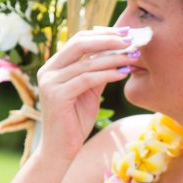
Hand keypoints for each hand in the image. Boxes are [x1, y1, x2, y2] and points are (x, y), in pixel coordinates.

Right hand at [36, 27, 137, 161]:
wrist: (61, 149)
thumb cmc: (75, 121)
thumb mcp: (89, 92)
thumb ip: (98, 73)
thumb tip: (118, 54)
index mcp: (54, 66)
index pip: (79, 39)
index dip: (103, 34)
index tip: (125, 33)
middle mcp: (49, 70)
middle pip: (80, 43)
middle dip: (108, 40)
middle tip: (131, 40)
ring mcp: (50, 82)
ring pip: (86, 62)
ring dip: (113, 58)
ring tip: (133, 56)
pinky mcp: (57, 95)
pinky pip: (87, 79)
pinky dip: (107, 74)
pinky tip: (123, 73)